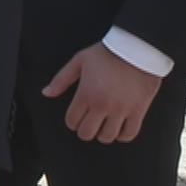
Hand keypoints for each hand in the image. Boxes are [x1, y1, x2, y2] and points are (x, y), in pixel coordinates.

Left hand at [43, 41, 163, 142]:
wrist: (137, 48)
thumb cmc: (107, 53)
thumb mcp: (79, 61)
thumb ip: (61, 79)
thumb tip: (46, 93)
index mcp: (86, 94)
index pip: (72, 121)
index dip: (72, 122)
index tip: (76, 118)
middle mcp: (102, 105)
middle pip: (87, 133)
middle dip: (84, 131)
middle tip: (88, 124)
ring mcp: (121, 109)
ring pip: (107, 137)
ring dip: (103, 135)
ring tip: (104, 126)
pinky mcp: (138, 110)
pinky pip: (130, 134)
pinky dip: (123, 136)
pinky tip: (119, 130)